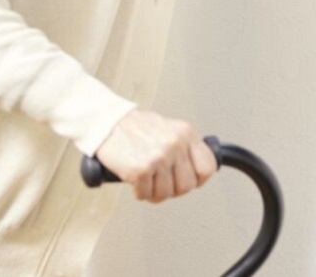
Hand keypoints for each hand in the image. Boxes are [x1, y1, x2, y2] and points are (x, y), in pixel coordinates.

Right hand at [94, 110, 217, 203]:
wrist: (107, 122)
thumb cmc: (136, 127)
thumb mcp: (170, 129)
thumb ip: (185, 148)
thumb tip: (196, 172)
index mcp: (186, 133)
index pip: (207, 167)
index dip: (198, 179)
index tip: (189, 180)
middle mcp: (175, 144)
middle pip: (186, 186)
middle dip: (173, 189)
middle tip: (161, 182)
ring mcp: (159, 157)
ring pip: (166, 194)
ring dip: (154, 192)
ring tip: (147, 181)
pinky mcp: (140, 169)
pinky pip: (146, 194)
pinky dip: (139, 192)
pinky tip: (135, 181)